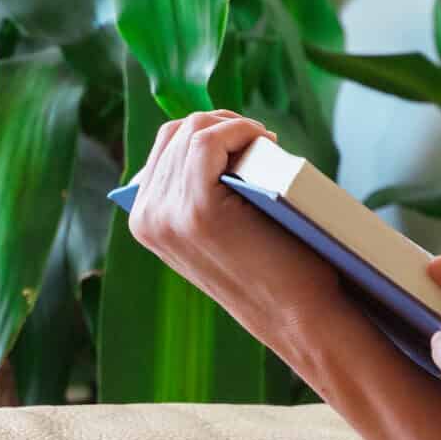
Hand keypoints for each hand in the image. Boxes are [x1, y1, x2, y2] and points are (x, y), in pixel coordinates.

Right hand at [125, 111, 340, 332]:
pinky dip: (238, 130)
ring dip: (233, 126)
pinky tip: (263, 139)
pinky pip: (207, 140)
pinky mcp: (198, 209)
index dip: (203, 132)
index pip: (163, 148)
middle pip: (175, 133)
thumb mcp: (218, 228)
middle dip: (220, 125)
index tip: (241, 140)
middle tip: (258, 138)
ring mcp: (167, 213)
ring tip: (263, 140)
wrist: (295, 314)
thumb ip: (197, 193)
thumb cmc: (269, 268)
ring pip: (192, 131)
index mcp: (145, 220)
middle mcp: (146, 216)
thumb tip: (205, 134)